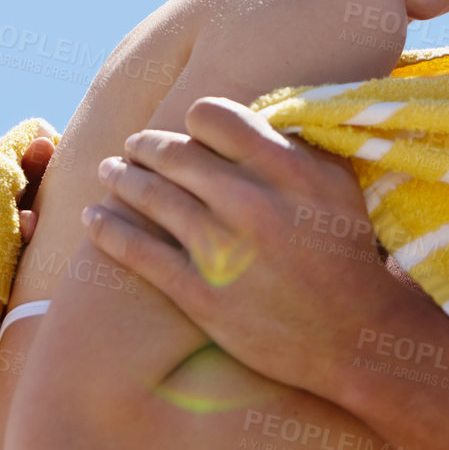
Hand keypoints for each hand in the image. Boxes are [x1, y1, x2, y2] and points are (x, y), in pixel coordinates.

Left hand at [82, 97, 405, 404]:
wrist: (355, 336)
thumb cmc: (345, 251)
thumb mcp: (335, 182)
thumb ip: (291, 143)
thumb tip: (245, 114)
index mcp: (286, 167)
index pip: (213, 116)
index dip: (194, 120)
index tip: (188, 130)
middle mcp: (252, 202)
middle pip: (176, 154)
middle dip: (145, 145)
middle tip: (132, 145)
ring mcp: (223, 250)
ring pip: (151, 197)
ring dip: (120, 178)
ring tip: (108, 171)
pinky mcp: (202, 295)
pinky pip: (140, 253)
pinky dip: (108, 230)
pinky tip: (93, 217)